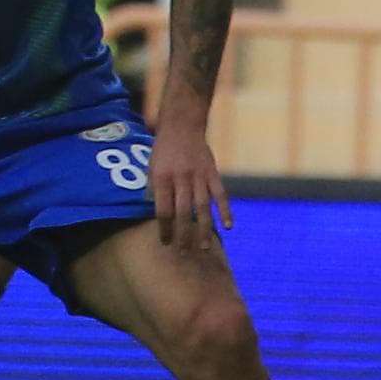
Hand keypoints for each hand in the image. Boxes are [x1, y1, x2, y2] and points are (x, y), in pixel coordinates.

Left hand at [151, 116, 229, 247]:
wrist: (182, 126)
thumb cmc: (164, 150)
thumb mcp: (151, 167)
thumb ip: (153, 190)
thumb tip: (154, 214)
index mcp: (161, 179)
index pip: (163, 210)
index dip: (164, 229)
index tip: (165, 243)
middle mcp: (180, 179)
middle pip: (183, 213)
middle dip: (183, 235)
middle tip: (183, 253)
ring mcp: (198, 176)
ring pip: (202, 208)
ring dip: (204, 230)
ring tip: (205, 248)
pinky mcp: (212, 173)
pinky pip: (221, 195)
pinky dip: (226, 211)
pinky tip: (229, 226)